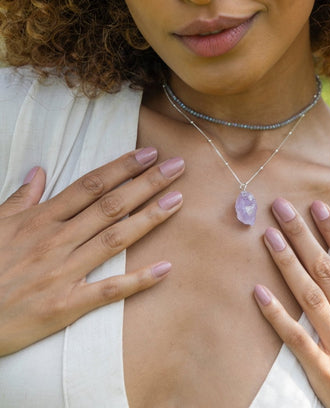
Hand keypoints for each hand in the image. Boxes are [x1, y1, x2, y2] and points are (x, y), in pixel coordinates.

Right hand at [0, 148, 183, 355]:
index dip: (122, 168)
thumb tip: (39, 171)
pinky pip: (108, 291)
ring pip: (114, 240)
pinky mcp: (65, 307)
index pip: (90, 186)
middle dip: (146, 184)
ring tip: (177, 201)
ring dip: (149, 219)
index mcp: (40, 220)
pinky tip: (164, 268)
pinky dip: (137, 280)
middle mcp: (56, 241)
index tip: (149, 153)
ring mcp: (63, 274)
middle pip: (110, 206)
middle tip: (177, 166)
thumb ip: (21, 198)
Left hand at [254, 198, 329, 407]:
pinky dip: (277, 316)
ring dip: (287, 263)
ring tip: (268, 236)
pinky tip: (258, 293)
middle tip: (281, 207)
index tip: (317, 207)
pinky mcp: (326, 375)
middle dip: (302, 236)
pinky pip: (297, 341)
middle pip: (326, 271)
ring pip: (309, 296)